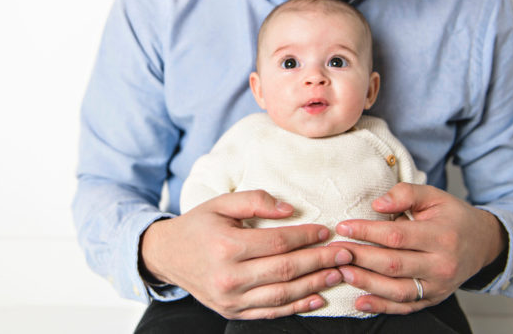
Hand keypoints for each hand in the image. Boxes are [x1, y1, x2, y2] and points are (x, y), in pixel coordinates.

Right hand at [140, 189, 353, 318]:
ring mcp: (230, 299)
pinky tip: (317, 298)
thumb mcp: (221, 203)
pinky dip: (296, 307)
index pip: (278, 243)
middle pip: (285, 270)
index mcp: (227, 246)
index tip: (326, 230)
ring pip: (282, 295)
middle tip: (345, 253)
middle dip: (319, 261)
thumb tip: (290, 210)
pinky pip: (270, 312)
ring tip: (337, 274)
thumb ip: (255, 200)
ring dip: (314, 285)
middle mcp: (229, 277)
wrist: (167, 255)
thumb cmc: (198, 225)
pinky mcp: (231, 311)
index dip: (306, 237)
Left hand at [332, 183, 505, 313]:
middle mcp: (442, 265)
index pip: (397, 236)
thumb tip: (377, 204)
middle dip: (360, 258)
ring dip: (366, 283)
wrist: (483, 243)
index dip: (367, 232)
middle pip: (393, 265)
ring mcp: (438, 286)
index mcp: (442, 236)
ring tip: (341, 272)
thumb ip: (405, 194)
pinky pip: (406, 307)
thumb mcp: (434, 196)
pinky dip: (381, 307)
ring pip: (397, 290)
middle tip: (335, 252)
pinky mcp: (434, 299)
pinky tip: (360, 301)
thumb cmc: (452, 217)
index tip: (343, 227)